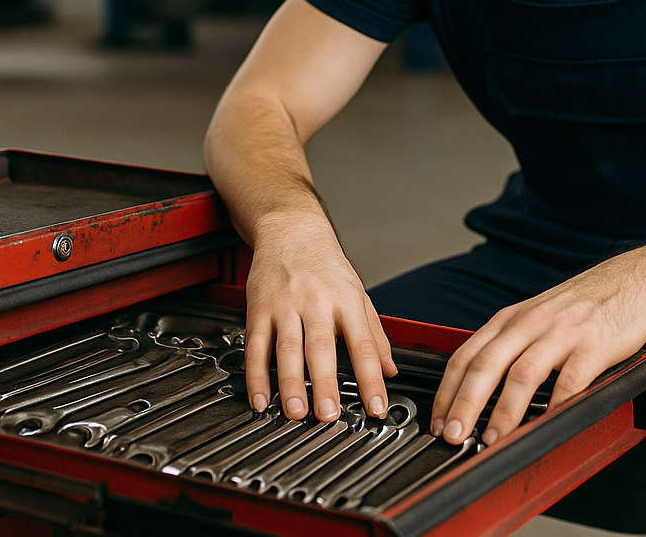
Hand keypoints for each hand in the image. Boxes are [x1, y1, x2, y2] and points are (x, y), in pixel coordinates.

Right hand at [243, 212, 396, 421]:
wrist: (291, 229)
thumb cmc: (327, 265)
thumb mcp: (358, 294)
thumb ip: (374, 335)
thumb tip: (390, 371)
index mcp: (346, 300)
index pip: (363, 344)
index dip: (371, 379)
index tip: (376, 407)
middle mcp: (317, 301)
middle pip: (322, 347)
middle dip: (325, 384)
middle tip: (328, 416)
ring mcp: (285, 304)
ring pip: (287, 348)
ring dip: (290, 384)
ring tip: (294, 413)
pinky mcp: (259, 308)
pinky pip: (256, 346)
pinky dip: (255, 376)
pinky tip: (259, 399)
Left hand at [430, 251, 645, 445]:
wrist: (631, 281)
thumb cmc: (581, 305)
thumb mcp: (535, 316)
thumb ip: (509, 347)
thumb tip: (477, 392)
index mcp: (511, 318)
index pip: (466, 355)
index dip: (447, 392)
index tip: (438, 421)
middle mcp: (531, 322)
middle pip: (486, 365)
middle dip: (465, 405)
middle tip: (453, 436)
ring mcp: (562, 333)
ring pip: (522, 374)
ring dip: (503, 412)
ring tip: (493, 440)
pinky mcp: (593, 346)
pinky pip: (570, 381)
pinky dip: (555, 405)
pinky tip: (546, 424)